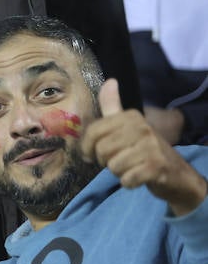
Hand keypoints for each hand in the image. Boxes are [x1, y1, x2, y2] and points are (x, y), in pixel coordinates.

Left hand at [82, 79, 206, 215]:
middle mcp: (142, 127)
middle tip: (119, 160)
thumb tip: (109, 81)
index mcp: (131, 116)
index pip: (94, 131)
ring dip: (118, 172)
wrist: (176, 173)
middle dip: (105, 161)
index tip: (91, 154)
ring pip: (113, 166)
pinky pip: (126, 179)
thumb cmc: (144, 149)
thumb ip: (113, 107)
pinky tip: (137, 177)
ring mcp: (151, 147)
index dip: (87, 147)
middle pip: (102, 150)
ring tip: (130, 167)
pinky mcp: (156, 167)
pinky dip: (128, 182)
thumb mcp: (128, 126)